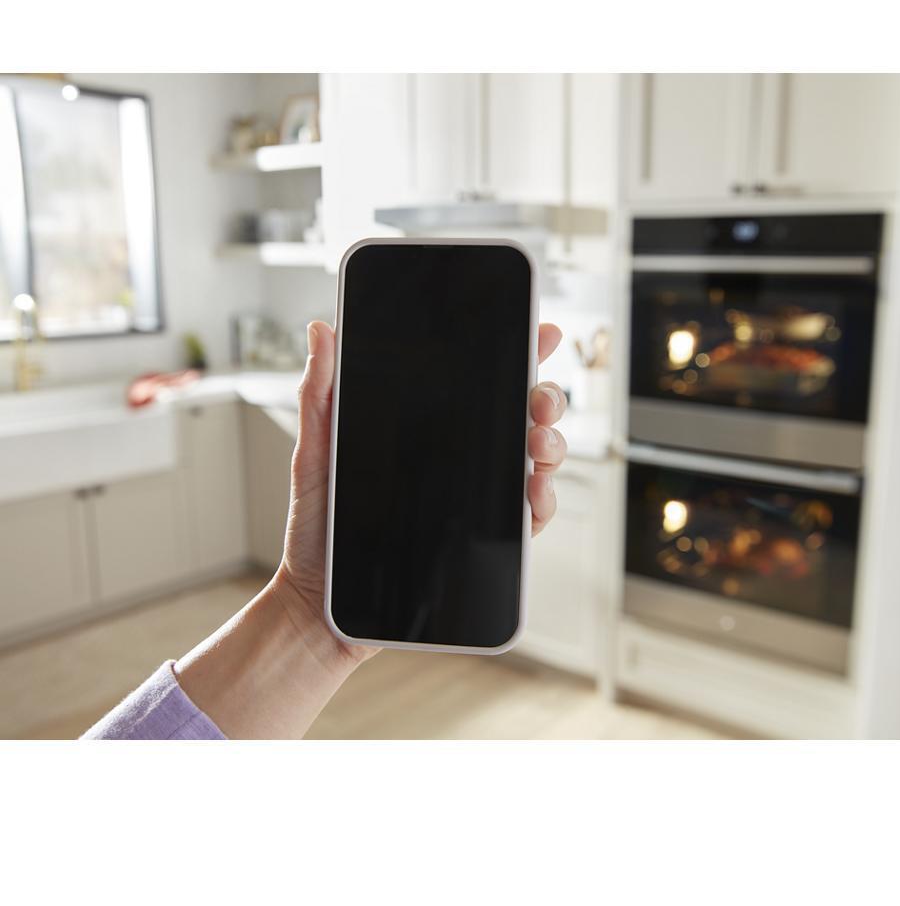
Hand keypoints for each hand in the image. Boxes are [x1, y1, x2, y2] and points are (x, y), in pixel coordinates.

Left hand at [274, 319, 567, 666]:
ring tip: (538, 443)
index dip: (517, 356)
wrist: (321, 600)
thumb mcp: (317, 451)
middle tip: (539, 399)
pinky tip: (533, 490)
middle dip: (545, 399)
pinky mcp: (481, 540)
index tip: (538, 334)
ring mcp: (473, 499)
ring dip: (551, 445)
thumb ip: (320, 392)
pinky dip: (542, 500)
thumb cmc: (318, 524)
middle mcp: (457, 460)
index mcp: (428, 430)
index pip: (480, 384)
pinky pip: (527, 517)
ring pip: (534, 460)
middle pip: (520, 416)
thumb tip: (322, 330)